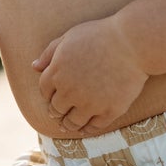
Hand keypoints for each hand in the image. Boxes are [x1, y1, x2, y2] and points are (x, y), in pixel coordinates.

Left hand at [33, 16, 147, 134]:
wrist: (132, 43)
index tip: (52, 97)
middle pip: (56, 109)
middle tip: (59, 115)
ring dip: (68, 125)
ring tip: (70, 125)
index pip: (44, 91)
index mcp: (57, 73)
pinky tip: (86, 128)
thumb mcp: (69, 37)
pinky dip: (87, 129)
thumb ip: (49, 53)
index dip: (47, 95)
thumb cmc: (100, 35)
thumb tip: (33, 67)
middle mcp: (69, 91)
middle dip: (56, 112)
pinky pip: (94, 127)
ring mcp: (90, 103)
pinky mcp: (109, 111)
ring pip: (72, 123)